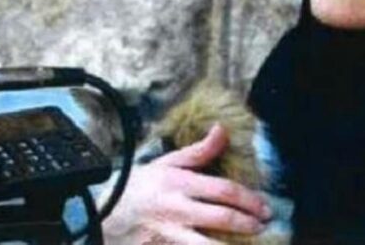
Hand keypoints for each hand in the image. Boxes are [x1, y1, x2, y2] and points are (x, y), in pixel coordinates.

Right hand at [102, 123, 271, 243]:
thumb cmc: (138, 187)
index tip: (264, 208)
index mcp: (178, 183)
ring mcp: (169, 234)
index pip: (223, 190)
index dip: (249, 200)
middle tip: (262, 226)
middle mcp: (176, 209)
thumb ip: (198, 152)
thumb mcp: (165, 164)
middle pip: (223, 218)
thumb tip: (223, 130)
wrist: (101, 211)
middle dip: (249, 224)